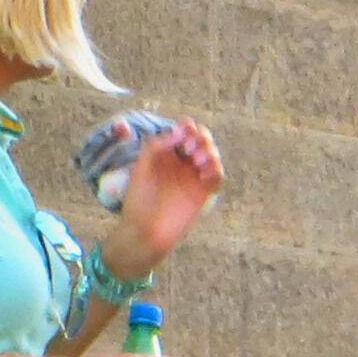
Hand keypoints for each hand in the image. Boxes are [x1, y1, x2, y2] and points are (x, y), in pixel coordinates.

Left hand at [111, 120, 224, 265]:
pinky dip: (216, 170)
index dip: (187, 127)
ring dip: (210, 151)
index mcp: (168, 152)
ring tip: (197, 160)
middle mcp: (183, 162)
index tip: (181, 134)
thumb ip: (158, 144)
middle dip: (201, 137)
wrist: (144, 230)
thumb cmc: (139, 199)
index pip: (186, 130)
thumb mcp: (143, 165)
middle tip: (188, 148)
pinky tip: (204, 172)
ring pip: (213, 155)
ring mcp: (194, 177)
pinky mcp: (202, 193)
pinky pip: (217, 176)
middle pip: (203, 139)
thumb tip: (180, 132)